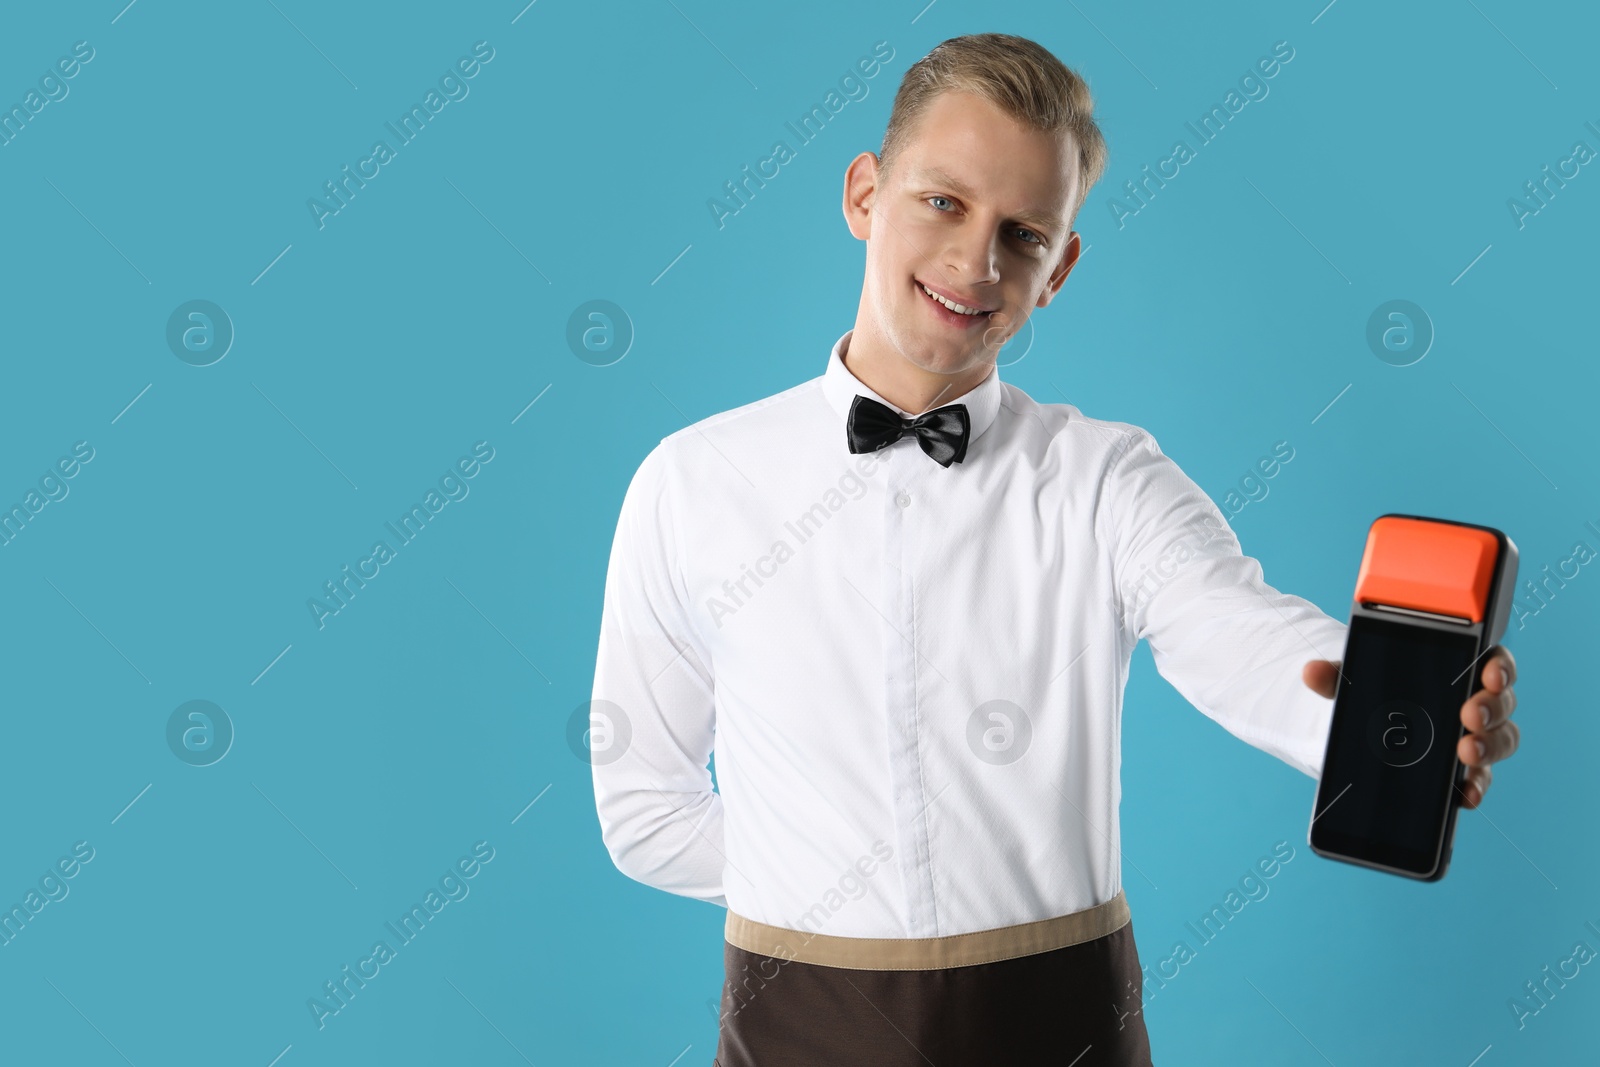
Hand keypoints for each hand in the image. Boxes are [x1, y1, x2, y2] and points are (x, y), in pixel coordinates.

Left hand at [1301, 645, 1518, 808]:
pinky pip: (1479, 780)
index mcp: (1460, 670)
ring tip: (1466, 752)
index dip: (1499, 667)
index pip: (1493, 662)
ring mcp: (1476, 740)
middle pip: (1501, 704)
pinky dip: (1475, 787)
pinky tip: (1464, 795)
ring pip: (1500, 741)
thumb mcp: (1356, 682)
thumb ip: (1338, 676)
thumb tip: (1311, 672)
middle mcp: (1477, 705)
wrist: (1369, 732)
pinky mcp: (1465, 772)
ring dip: (1489, 747)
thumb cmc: (1377, 694)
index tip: (1489, 675)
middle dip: (1491, 709)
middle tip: (1469, 716)